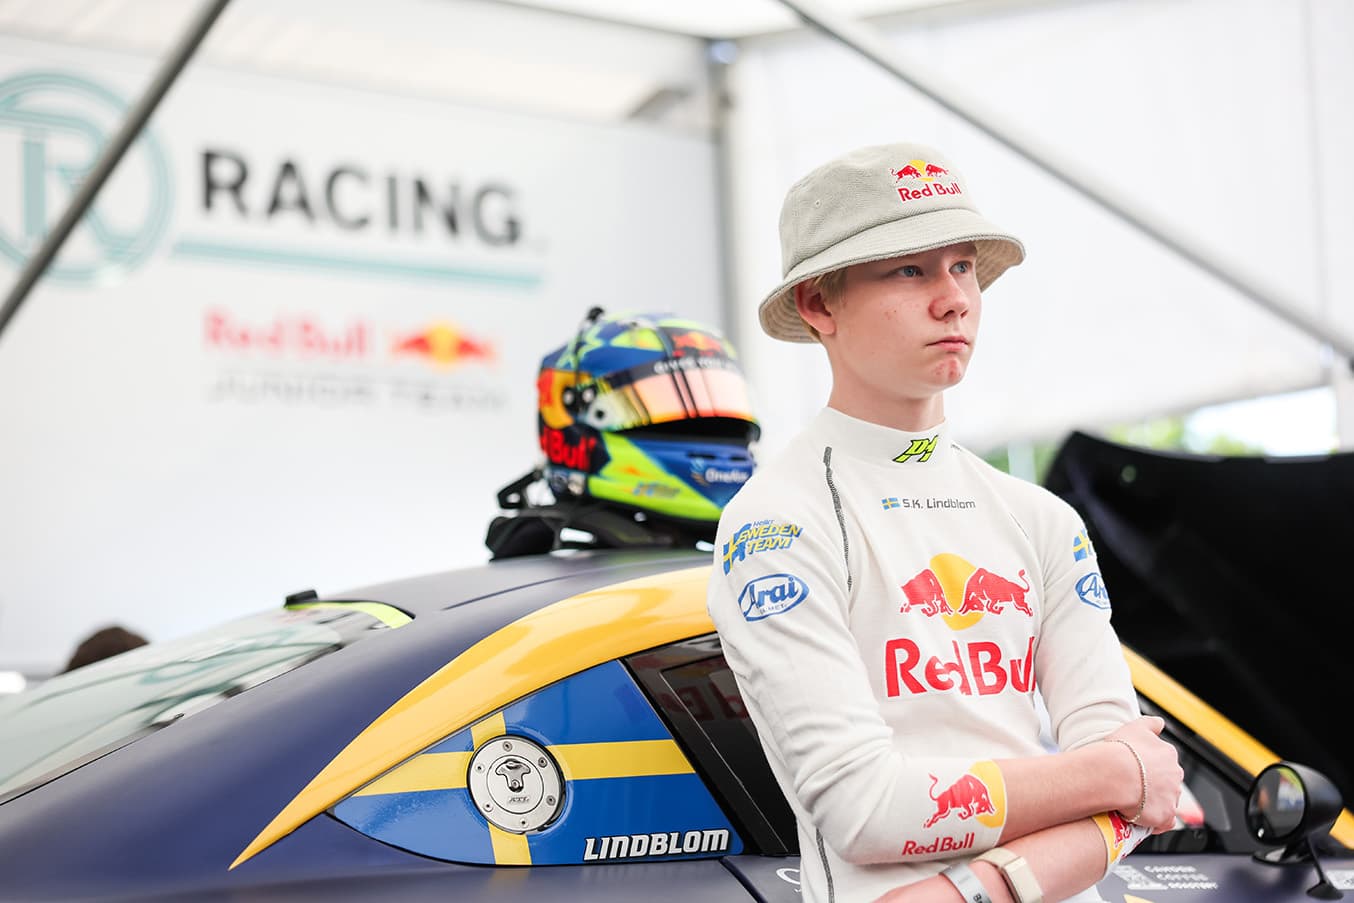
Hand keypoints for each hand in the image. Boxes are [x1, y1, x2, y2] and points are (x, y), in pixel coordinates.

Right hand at [1106, 716, 1184, 833]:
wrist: (1114, 774)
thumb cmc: (1121, 751)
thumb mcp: (1135, 727)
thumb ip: (1151, 723)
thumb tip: (1160, 722)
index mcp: (1168, 754)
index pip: (1165, 762)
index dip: (1150, 766)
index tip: (1137, 768)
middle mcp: (1175, 775)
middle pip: (1168, 782)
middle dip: (1154, 785)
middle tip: (1133, 785)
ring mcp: (1172, 796)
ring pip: (1167, 801)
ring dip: (1154, 802)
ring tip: (1133, 802)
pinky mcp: (1165, 815)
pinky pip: (1166, 822)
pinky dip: (1158, 822)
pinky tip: (1144, 818)